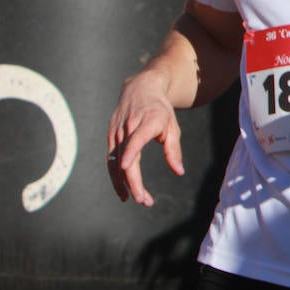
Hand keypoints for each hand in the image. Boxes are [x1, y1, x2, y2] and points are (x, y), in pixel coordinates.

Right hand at [107, 70, 184, 206]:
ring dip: (125, 184)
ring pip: (116, 162)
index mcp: (147, 120)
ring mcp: (117, 131)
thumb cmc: (160, 110)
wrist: (140, 89)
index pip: (136, 137)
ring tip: (140, 199)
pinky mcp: (111, 137)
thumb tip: (179, 172)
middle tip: (144, 201)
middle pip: (126, 157)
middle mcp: (129, 126)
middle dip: (133, 181)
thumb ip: (174, 150)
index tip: (125, 166)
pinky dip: (116, 177)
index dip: (130, 151)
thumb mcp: (172, 126)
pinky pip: (110, 160)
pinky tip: (125, 191)